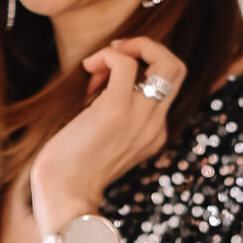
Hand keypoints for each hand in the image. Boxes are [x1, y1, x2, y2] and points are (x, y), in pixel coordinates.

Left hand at [30, 36, 184, 234]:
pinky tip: (88, 68)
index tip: (108, 76)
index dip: (141, 68)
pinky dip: (107, 55)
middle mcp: (155, 125)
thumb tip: (99, 76)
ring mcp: (140, 117)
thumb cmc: (72, 169)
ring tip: (99, 64)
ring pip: (164, 61)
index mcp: (154, 134)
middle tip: (116, 54)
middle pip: (177, 68)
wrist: (64, 195)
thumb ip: (111, 113)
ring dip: (131, 48)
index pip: (167, 85)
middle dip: (149, 48)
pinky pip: (124, 63)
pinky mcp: (116, 110)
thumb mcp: (102, 140)